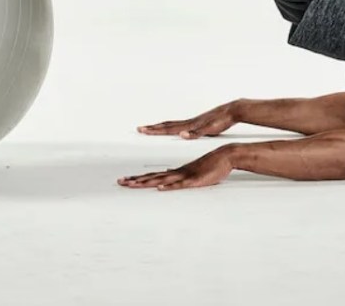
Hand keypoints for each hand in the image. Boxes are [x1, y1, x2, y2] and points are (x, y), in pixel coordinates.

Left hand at [117, 145, 236, 190]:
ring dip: (147, 182)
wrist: (224, 156)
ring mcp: (185, 175)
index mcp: (175, 172)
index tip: (125, 180)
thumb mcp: (191, 173)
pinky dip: (169, 186)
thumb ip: (178, 175)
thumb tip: (166, 175)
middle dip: (135, 180)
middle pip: (152, 177)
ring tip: (133, 185)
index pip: (153, 176)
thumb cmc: (210, 166)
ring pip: (162, 180)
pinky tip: (159, 188)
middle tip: (120, 182)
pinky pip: (180, 184)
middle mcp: (177, 172)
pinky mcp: (194, 180)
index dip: (138, 179)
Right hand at [136, 101, 238, 138]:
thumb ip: (195, 133)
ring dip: (162, 127)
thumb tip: (182, 135)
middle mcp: (189, 123)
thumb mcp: (208, 129)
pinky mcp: (198, 123)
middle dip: (153, 128)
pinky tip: (175, 131)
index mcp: (189, 125)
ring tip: (153, 129)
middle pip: (167, 125)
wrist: (231, 111)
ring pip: (173, 124)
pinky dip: (174, 128)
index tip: (142, 129)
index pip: (168, 128)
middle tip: (141, 129)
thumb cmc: (221, 120)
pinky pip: (181, 125)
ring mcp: (193, 122)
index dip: (154, 130)